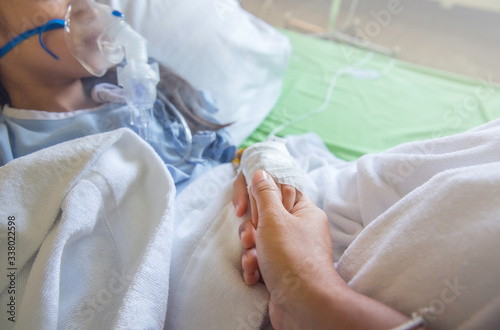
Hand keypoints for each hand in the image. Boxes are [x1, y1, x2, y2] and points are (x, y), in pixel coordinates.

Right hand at [233, 170, 302, 284]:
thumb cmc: (292, 257)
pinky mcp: (280, 269)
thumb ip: (264, 193)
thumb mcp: (275, 219)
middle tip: (252, 237)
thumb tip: (261, 173)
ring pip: (258, 238)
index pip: (278, 188)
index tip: (244, 206)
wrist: (304, 306)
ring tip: (254, 259)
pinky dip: (254, 266)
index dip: (258, 195)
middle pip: (263, 215)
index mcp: (303, 210)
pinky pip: (260, 259)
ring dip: (249, 249)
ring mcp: (289, 250)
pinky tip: (254, 275)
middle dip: (251, 228)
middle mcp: (298, 228)